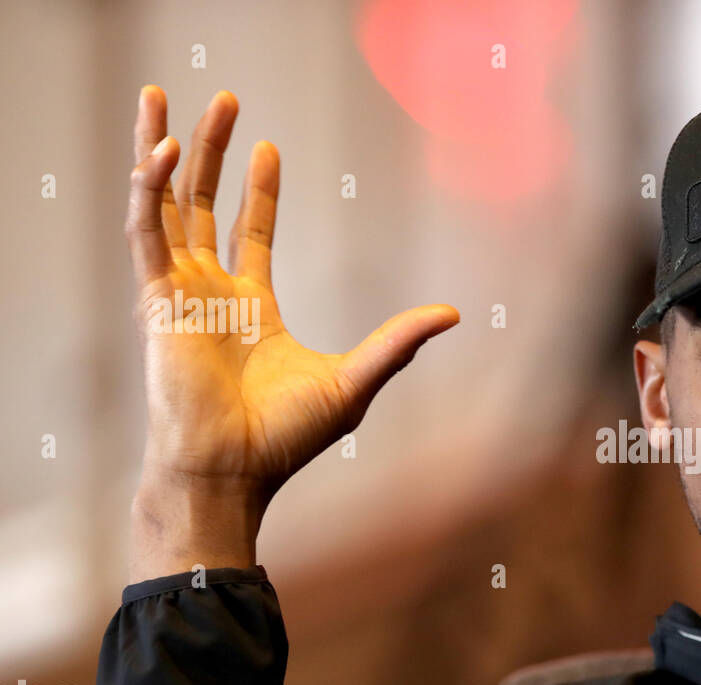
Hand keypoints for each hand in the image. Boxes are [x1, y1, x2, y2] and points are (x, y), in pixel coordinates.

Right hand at [125, 86, 458, 578]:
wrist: (233, 472)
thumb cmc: (286, 439)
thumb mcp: (357, 381)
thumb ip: (399, 342)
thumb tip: (455, 314)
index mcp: (252, 308)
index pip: (250, 234)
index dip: (258, 191)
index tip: (268, 148)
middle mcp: (212, 295)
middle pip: (205, 206)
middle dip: (211, 153)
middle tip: (223, 100)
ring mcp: (180, 295)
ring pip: (166, 206)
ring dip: (168, 152)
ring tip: (168, 97)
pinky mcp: (157, 302)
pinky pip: (146, 233)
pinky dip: (150, 191)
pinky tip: (163, 151)